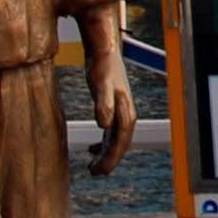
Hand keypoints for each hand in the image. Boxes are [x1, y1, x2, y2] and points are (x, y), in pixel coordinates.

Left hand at [81, 5, 136, 175]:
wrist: (103, 45)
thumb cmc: (101, 63)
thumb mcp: (99, 83)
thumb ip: (103, 103)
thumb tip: (103, 124)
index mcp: (125, 108)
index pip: (122, 139)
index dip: (113, 156)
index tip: (100, 170)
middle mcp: (125, 110)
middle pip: (121, 141)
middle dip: (110, 159)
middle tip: (94, 172)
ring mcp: (120, 108)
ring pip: (116, 138)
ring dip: (107, 152)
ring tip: (92, 166)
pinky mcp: (113, 105)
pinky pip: (111, 131)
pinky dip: (103, 142)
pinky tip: (92, 148)